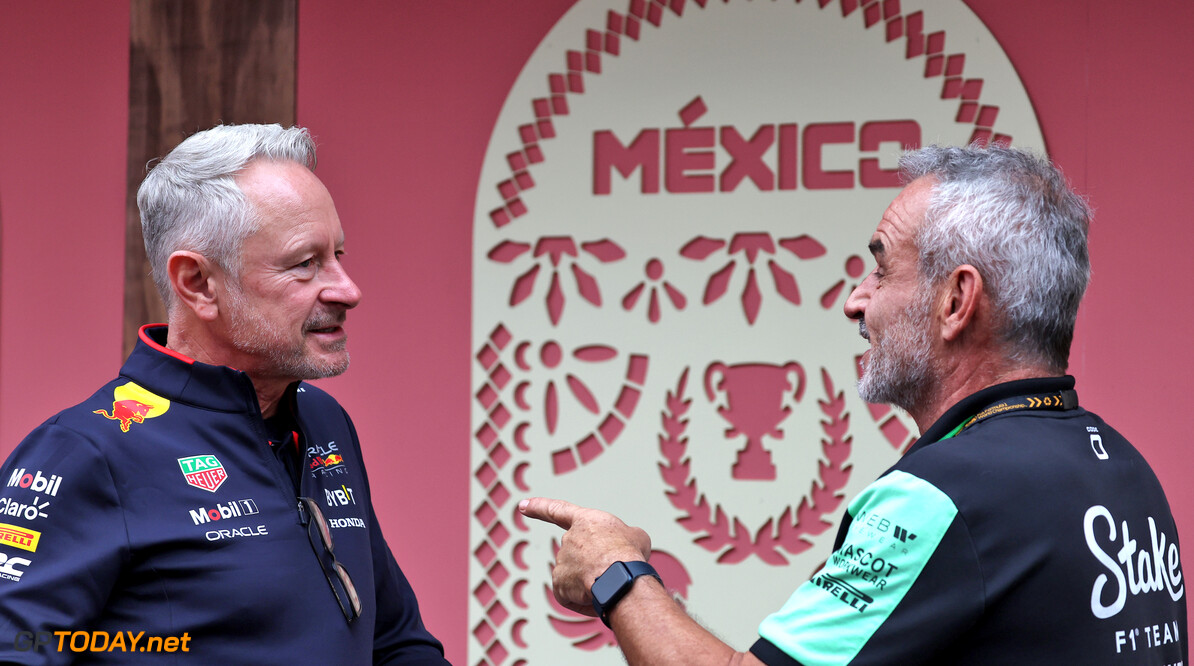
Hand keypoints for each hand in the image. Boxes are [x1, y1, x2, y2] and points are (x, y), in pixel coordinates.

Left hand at [518, 497, 651, 615]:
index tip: (522, 506)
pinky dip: (583, 601)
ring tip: (609, 586)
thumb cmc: (630, 555)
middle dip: (594, 567)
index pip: (557, 510)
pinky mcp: (559, 584)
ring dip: (591, 584)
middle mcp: (568, 539)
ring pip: (576, 578)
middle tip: (613, 572)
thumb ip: (622, 537)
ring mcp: (561, 562)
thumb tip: (621, 549)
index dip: (539, 507)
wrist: (621, 576)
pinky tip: (597, 600)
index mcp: (585, 521)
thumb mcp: (636, 535)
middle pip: (579, 556)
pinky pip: (570, 596)